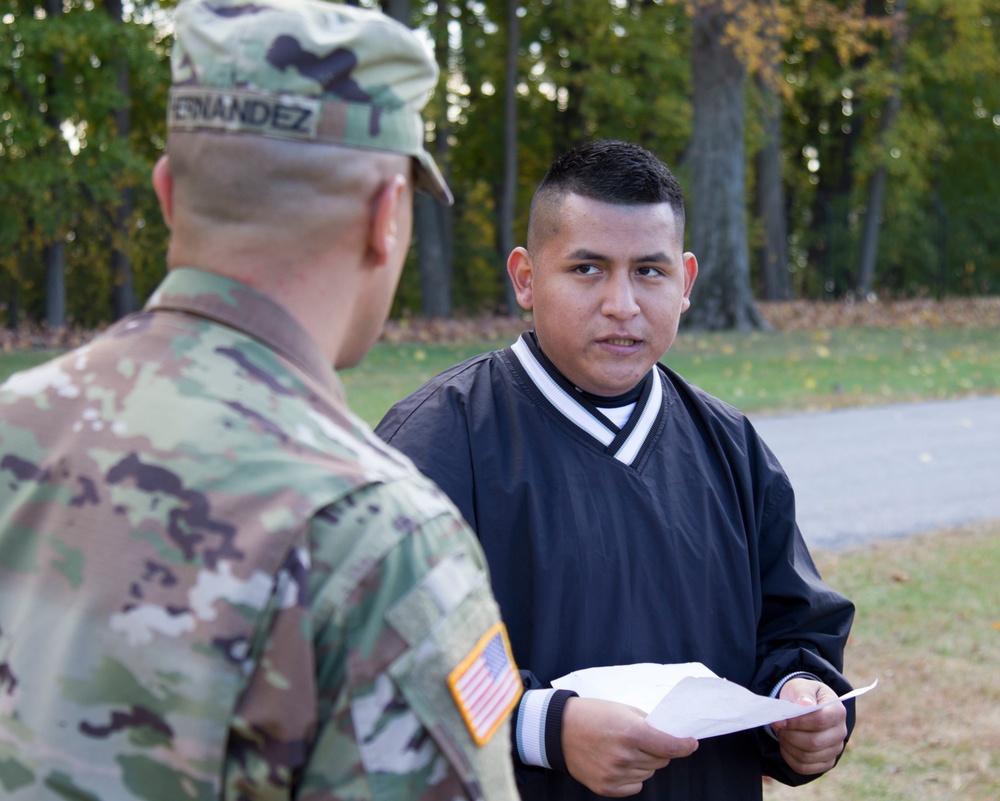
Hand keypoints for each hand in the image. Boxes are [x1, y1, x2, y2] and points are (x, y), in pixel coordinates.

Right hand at [561, 697, 697, 796]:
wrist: (560, 729)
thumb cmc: (592, 715)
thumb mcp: (623, 710)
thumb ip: (647, 724)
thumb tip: (668, 736)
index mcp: (631, 732)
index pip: (670, 746)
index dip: (685, 745)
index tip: (691, 743)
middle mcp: (625, 756)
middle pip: (661, 760)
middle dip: (659, 750)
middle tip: (644, 740)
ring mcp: (615, 774)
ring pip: (649, 773)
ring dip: (645, 762)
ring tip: (625, 749)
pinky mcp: (606, 787)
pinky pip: (635, 785)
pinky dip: (633, 776)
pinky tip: (619, 762)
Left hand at [772, 678, 847, 774]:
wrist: (806, 706)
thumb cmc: (803, 695)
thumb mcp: (800, 686)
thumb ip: (802, 693)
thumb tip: (805, 704)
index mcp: (838, 711)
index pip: (819, 721)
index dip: (797, 722)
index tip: (779, 720)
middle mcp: (841, 732)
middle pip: (814, 742)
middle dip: (790, 735)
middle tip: (777, 726)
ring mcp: (835, 749)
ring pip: (808, 756)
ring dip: (788, 746)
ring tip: (781, 733)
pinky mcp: (826, 762)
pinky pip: (805, 767)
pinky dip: (790, 758)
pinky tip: (784, 745)